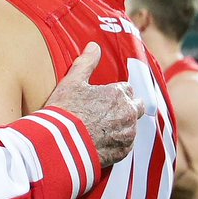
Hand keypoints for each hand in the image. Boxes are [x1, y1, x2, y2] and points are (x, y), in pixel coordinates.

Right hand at [46, 43, 142, 166]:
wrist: (61, 145)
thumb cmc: (65, 111)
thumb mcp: (72, 82)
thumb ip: (86, 63)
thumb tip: (94, 46)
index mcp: (119, 94)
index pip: (126, 89)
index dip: (114, 94)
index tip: (102, 100)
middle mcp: (128, 113)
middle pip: (136, 107)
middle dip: (126, 109)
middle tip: (106, 115)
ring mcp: (127, 134)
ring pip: (131, 128)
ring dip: (121, 127)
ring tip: (101, 131)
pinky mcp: (122, 153)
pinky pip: (124, 146)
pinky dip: (115, 144)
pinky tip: (100, 143)